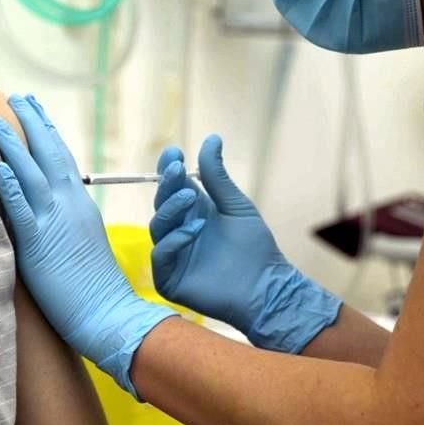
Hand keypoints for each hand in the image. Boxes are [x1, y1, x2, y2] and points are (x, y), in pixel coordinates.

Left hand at [0, 94, 174, 398]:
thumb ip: (64, 218)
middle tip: (18, 97)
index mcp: (79, 203)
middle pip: (49, 154)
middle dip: (32, 123)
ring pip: (32, 174)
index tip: (34, 108)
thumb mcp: (81, 240)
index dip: (46, 131)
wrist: (109, 313)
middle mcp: (69, 205)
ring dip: (14, 146)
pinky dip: (11, 188)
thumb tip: (45, 207)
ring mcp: (55, 222)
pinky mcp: (39, 245)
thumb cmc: (94, 285)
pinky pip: (23, 211)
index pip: (61, 157)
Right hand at [150, 135, 341, 352]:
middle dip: (167, 185)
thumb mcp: (235, 205)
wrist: (266, 286)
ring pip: (157, 227)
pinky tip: (194, 230)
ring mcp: (172, 255)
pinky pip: (161, 254)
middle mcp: (178, 232)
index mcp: (192, 213)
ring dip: (171, 210)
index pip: (171, 188)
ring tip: (191, 200)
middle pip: (161, 204)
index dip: (168, 170)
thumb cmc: (254, 248)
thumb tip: (211, 138)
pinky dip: (174, 240)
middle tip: (176, 170)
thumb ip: (217, 176)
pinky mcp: (169, 278)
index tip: (173, 152)